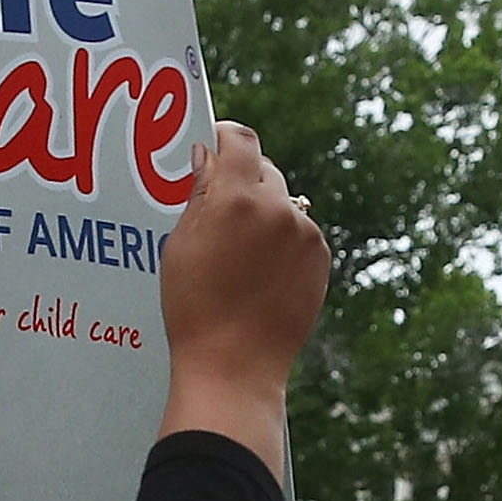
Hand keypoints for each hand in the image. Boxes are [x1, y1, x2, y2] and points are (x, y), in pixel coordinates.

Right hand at [158, 122, 329, 474]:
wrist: (235, 366)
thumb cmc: (195, 308)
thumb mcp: (180, 245)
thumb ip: (199, 195)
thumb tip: (208, 157)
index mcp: (238, 198)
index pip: (241, 139)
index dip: (225, 135)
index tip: (214, 142)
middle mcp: (279, 208)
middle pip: (264, 170)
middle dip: (243, 180)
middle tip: (220, 207)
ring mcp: (306, 234)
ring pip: (283, 205)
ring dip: (264, 214)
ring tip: (239, 254)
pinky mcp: (321, 260)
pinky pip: (299, 234)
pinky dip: (282, 242)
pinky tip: (260, 273)